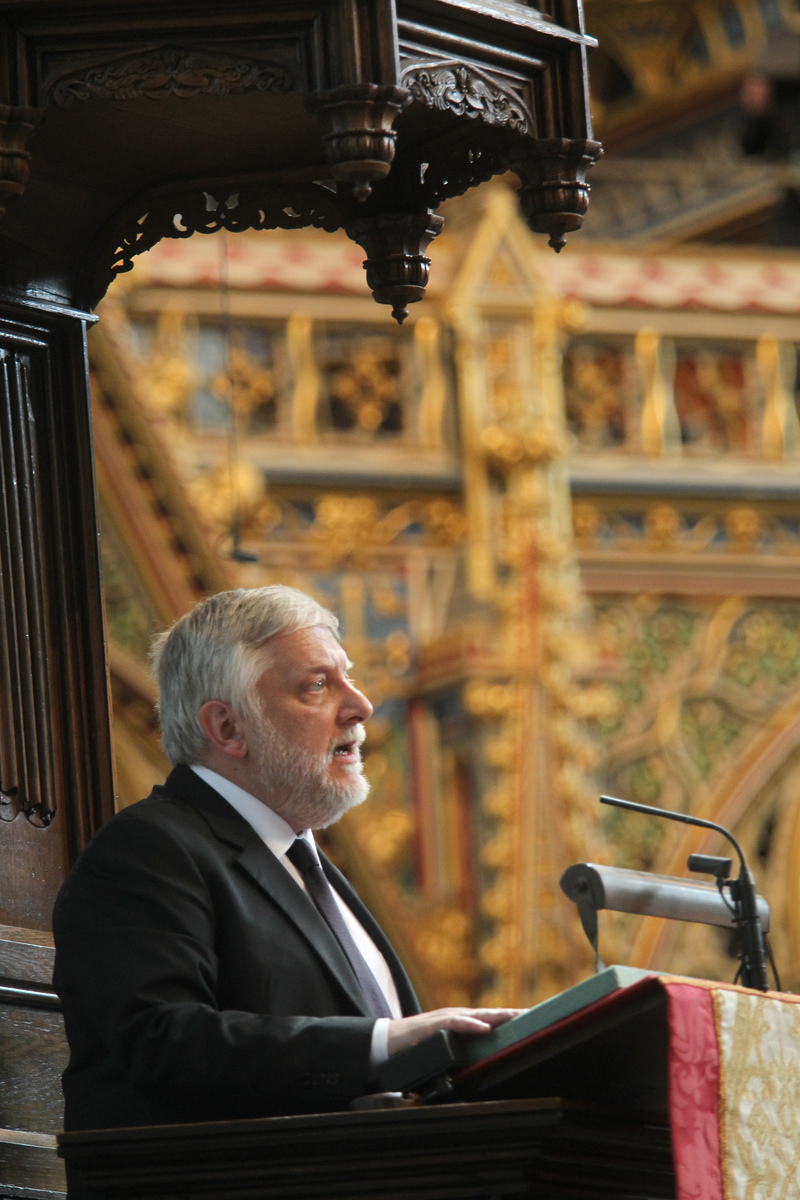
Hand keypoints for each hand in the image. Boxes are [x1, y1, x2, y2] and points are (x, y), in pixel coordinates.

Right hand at [387, 1007, 522, 1056]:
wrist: (386, 1042)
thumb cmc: (415, 1048)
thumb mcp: (443, 1051)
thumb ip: (461, 1056)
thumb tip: (480, 1068)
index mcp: (461, 1025)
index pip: (490, 1020)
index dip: (510, 1019)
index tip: (532, 1020)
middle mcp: (457, 1017)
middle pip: (489, 1014)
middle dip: (511, 1014)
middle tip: (533, 1014)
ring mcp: (446, 1019)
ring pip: (477, 1014)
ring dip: (497, 1016)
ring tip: (516, 1017)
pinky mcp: (434, 1024)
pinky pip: (456, 1022)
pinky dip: (471, 1025)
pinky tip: (484, 1028)